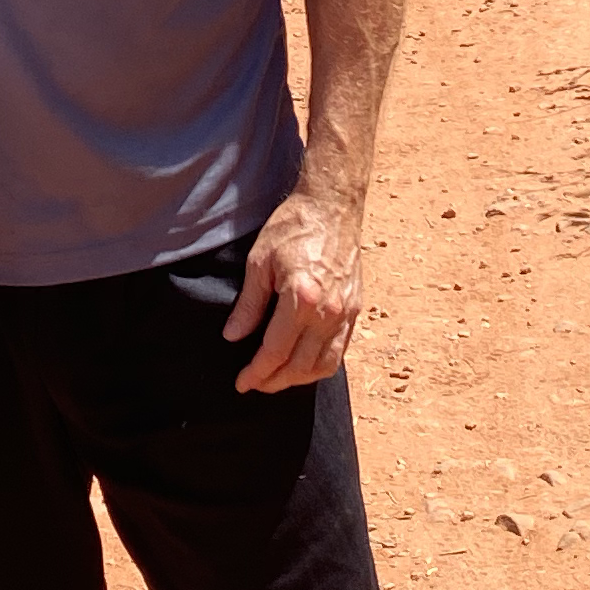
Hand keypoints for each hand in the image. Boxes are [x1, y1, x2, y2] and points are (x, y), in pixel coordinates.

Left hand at [224, 182, 364, 392]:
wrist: (332, 205)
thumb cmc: (293, 227)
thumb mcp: (259, 261)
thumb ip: (249, 304)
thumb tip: (233, 335)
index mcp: (302, 298)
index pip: (276, 351)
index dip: (256, 371)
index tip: (241, 382)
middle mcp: (328, 311)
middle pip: (300, 365)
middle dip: (274, 381)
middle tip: (255, 384)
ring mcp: (345, 312)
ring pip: (324, 364)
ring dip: (299, 379)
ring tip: (277, 379)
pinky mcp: (355, 308)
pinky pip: (340, 351)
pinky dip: (321, 365)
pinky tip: (304, 365)